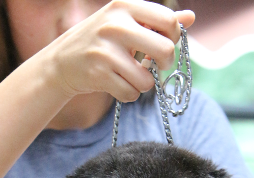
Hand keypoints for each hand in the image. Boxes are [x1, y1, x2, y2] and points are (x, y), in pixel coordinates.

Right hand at [41, 1, 195, 102]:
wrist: (62, 61)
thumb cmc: (102, 41)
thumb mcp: (126, 23)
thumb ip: (156, 21)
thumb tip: (190, 18)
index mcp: (125, 6)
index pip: (168, 20)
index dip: (174, 37)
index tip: (165, 44)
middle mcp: (115, 25)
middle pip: (165, 50)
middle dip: (166, 64)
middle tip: (155, 66)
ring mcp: (106, 51)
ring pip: (147, 81)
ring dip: (142, 84)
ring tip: (129, 75)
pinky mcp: (98, 74)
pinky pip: (131, 94)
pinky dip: (128, 94)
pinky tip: (117, 83)